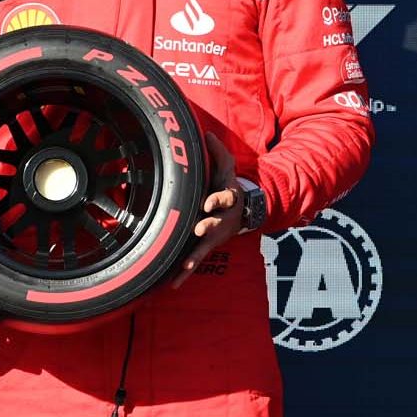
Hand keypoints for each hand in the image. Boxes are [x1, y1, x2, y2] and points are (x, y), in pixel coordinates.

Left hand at [172, 132, 242, 288]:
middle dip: (208, 226)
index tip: (209, 202)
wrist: (244, 211)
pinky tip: (172, 284)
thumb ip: (218, 151)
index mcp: (226, 199)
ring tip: (186, 266)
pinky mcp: (206, 246)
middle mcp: (222, 219)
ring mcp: (214, 235)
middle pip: (216, 224)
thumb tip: (206, 132)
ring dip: (195, 256)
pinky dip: (184, 273)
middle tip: (200, 228)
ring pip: (204, 247)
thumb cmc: (229, 186)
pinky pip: (194, 261)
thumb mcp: (227, 167)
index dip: (218, 199)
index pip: (224, 198)